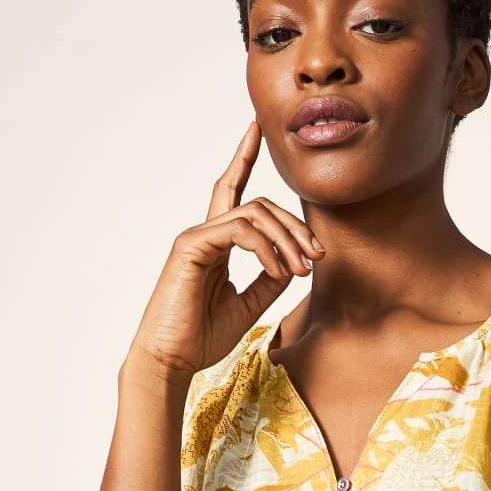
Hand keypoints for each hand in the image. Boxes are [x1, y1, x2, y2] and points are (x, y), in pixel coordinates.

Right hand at [126, 118, 325, 378]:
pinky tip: (279, 269)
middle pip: (258, 204)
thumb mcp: (249, 305)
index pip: (232, 191)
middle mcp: (205, 234)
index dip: (243, 158)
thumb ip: (270, 279)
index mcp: (216, 244)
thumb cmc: (202, 337)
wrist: (172, 361)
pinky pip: (238, 230)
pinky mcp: (190, 247)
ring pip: (252, 212)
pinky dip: (266, 248)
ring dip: (286, 238)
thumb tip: (294, 261)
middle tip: (318, 254)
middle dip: (294, 225)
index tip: (255, 130)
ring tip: (302, 268)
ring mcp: (196, 237)